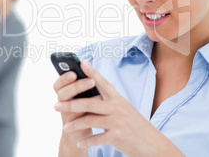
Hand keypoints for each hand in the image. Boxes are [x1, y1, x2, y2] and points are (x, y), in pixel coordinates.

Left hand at [55, 61, 183, 156]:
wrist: (153, 145)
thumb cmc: (135, 127)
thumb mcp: (125, 110)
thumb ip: (109, 103)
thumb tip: (91, 96)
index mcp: (119, 99)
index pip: (104, 83)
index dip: (92, 73)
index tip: (81, 63)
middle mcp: (118, 108)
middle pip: (90, 103)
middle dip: (71, 104)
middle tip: (56, 105)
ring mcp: (118, 122)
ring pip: (91, 120)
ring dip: (75, 124)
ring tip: (65, 127)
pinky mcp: (118, 137)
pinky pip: (97, 138)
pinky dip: (87, 140)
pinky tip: (79, 142)